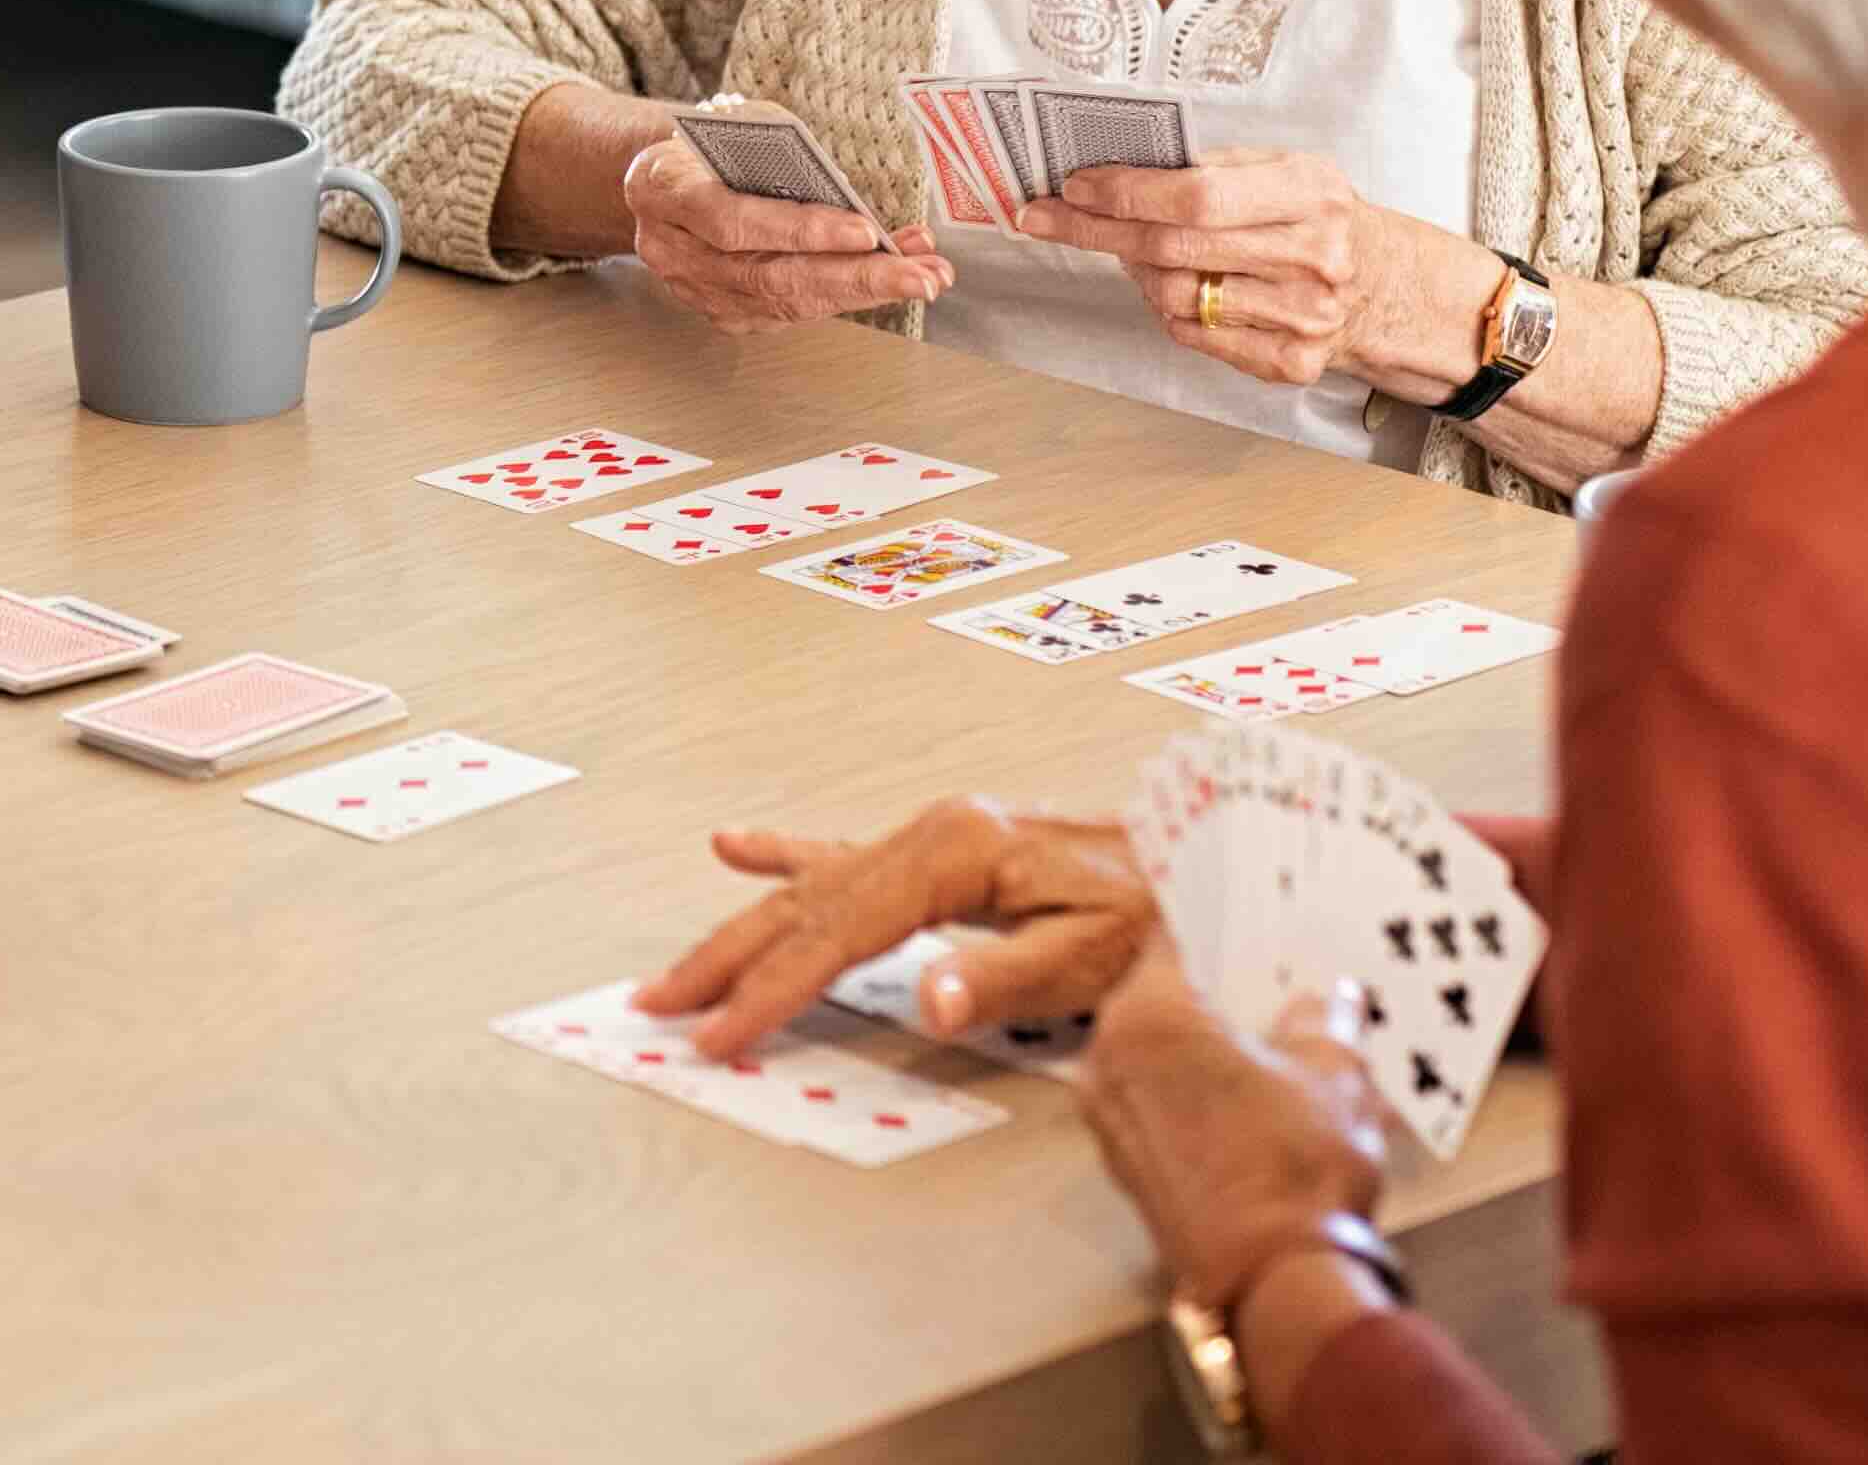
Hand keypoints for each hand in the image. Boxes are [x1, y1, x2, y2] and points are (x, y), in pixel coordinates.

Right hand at [618, 130, 947, 326]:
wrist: (661, 180)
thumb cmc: (706, 144)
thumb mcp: (730, 124)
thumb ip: (773, 147)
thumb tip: (838, 186)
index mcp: (662, 190)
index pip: (733, 221)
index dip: (799, 230)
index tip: (864, 230)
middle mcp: (672, 250)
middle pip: (769, 276)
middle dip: (854, 277)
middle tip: (918, 274)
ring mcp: (695, 290)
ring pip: (786, 302)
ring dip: (862, 291)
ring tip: (922, 275)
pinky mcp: (722, 312)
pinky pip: (790, 312)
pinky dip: (844, 296)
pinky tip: (887, 279)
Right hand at [631, 794, 1146, 1060]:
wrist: (1206, 865)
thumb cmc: (1159, 916)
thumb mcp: (1094, 955)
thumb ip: (1005, 978)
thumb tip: (925, 1001)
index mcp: (957, 852)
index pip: (839, 933)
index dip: (774, 988)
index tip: (722, 1033)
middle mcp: (934, 834)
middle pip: (805, 904)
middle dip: (728, 958)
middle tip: (660, 1005)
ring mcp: (934, 837)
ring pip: (813, 886)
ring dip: (741, 926)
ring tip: (679, 967)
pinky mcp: (944, 852)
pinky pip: (846, 857)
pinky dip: (786, 854)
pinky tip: (739, 846)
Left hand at [1016, 154, 1469, 393]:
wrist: (1393, 288)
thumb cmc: (1324, 218)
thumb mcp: (1290, 170)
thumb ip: (1217, 166)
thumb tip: (1120, 167)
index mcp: (1311, 193)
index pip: (1197, 196)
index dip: (1126, 193)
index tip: (1073, 186)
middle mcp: (1313, 258)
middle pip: (1174, 247)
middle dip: (1095, 229)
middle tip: (1046, 216)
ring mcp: (1305, 318)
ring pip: (1176, 295)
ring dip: (1131, 269)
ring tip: (1123, 248)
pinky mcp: (1291, 363)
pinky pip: (1194, 335)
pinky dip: (1164, 307)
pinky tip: (1165, 284)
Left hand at [1080, 930, 1390, 1325]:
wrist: (1278, 1281)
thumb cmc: (1296, 1169)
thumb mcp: (1333, 1070)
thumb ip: (1323, 1019)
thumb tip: (1326, 1001)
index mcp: (1145, 1016)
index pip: (1173, 940)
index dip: (1217, 928)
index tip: (1242, 920)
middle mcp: (1107, 1062)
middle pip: (1163, 1003)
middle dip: (1217, 995)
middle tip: (1269, 985)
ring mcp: (1110, 1122)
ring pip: (1160, 1060)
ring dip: (1207, 1051)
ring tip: (1271, 1049)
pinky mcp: (1128, 1172)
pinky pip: (1160, 1110)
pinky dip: (1198, 1099)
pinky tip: (1251, 1105)